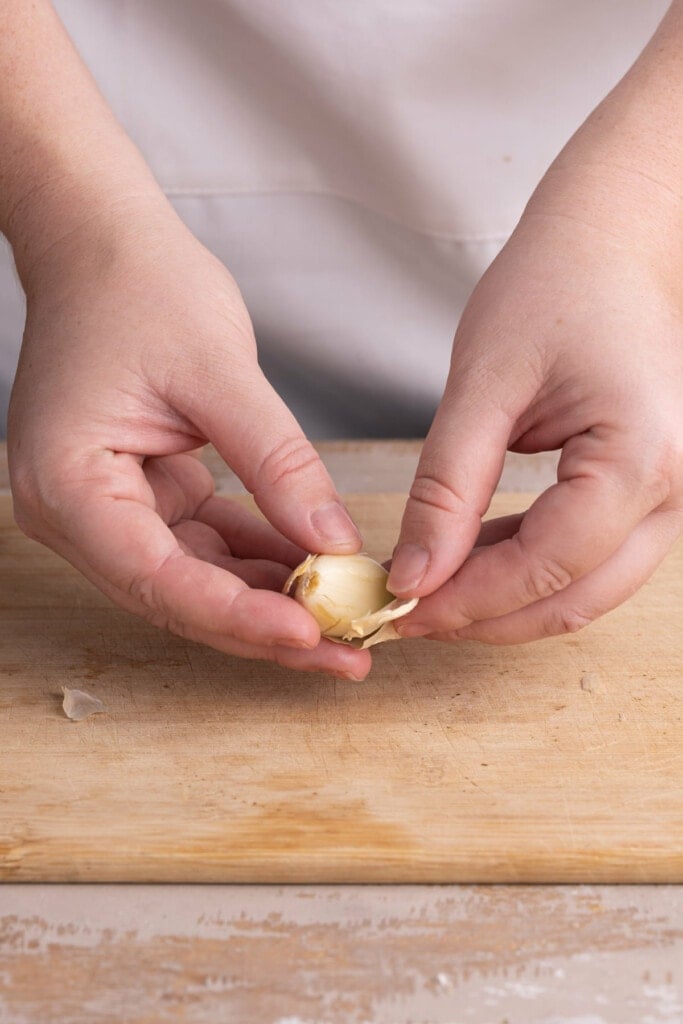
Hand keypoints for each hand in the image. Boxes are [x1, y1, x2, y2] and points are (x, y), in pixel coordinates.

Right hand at [8, 202, 370, 679]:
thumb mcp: (219, 372)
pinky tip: (316, 570)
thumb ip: (277, 464)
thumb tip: (333, 544)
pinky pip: (202, 543)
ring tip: (346, 622)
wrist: (104, 245)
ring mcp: (106, 508)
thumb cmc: (141, 288)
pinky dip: (257, 558)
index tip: (311, 632)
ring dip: (268, 600)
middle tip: (345, 653)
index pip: (156, 575)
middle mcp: (76, 511)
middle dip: (263, 626)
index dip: (237, 614)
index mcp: (70, 483)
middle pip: (175, 595)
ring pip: (194, 580)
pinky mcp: (141, 494)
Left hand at [389, 165, 682, 643]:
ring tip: (430, 592)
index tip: (400, 606)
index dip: (469, 599)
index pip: (548, 564)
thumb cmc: (553, 288)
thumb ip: (448, 487)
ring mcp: (668, 494)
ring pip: (585, 589)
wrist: (609, 243)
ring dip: (507, 603)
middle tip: (409, 616)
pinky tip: (469, 562)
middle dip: (486, 617)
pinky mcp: (645, 491)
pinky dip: (528, 571)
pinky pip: (588, 556)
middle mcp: (674, 488)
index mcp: (640, 457)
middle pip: (575, 596)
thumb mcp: (484, 385)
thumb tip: (415, 575)